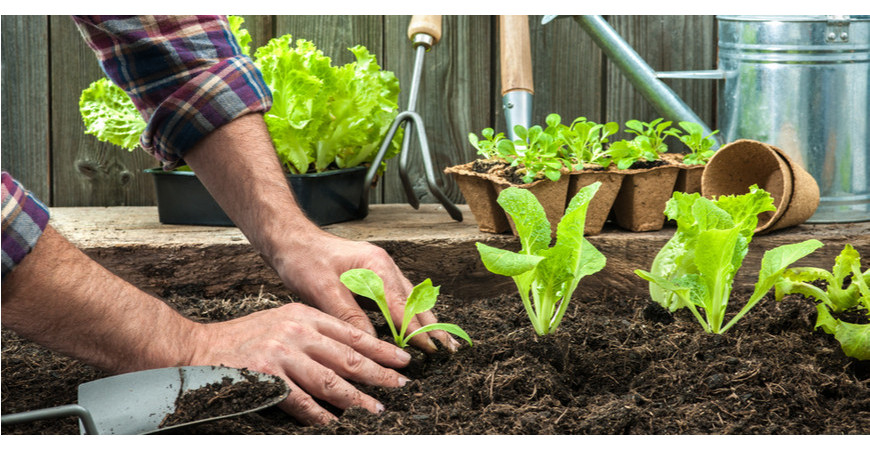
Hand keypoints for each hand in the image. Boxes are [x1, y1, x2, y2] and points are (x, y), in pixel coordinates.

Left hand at [182, 113, 459, 352]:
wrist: (290, 239)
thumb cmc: (303, 259)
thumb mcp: (322, 289)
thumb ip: (348, 315)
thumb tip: (370, 341)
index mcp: (376, 266)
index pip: (402, 306)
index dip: (417, 330)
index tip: (431, 349)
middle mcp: (384, 266)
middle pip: (415, 301)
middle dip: (432, 325)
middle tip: (450, 348)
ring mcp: (380, 269)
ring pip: (410, 298)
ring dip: (425, 320)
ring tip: (441, 340)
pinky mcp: (373, 275)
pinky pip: (399, 296)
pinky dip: (411, 313)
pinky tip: (416, 325)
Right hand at [188, 302, 411, 424]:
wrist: (198, 347)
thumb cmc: (244, 338)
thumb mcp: (283, 321)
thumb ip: (314, 333)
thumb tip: (351, 355)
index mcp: (304, 315)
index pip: (352, 333)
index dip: (381, 348)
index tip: (402, 360)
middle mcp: (296, 331)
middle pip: (348, 356)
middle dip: (379, 373)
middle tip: (401, 385)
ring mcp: (281, 354)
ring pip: (330, 381)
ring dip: (357, 398)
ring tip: (376, 409)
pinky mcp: (266, 377)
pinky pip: (301, 401)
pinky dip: (320, 414)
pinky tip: (335, 423)